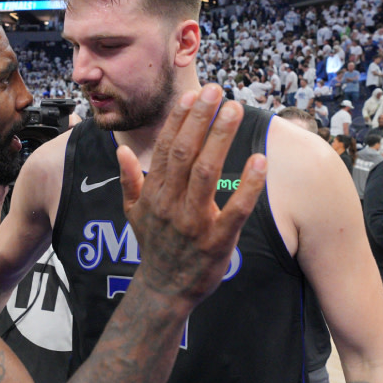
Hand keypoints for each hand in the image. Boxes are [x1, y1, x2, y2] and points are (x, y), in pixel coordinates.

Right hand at [118, 85, 266, 308]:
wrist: (163, 291)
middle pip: (185, 153)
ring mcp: (193, 223)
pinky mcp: (217, 241)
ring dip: (220, 138)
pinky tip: (260, 161)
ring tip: (234, 109)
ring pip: (206, 173)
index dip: (179, 120)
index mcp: (154, 194)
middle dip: (201, 119)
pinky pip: (235, 210)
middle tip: (217, 91)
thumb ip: (130, 182)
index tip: (194, 96)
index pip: (166, 148)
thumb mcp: (134, 214)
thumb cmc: (154, 248)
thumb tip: (122, 152)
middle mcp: (171, 204)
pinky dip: (248, 186)